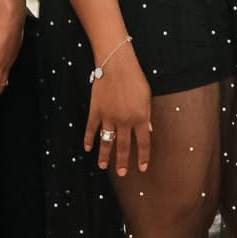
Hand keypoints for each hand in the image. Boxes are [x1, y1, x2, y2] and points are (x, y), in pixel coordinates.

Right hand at [85, 47, 150, 175]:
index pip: (143, 143)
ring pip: (107, 141)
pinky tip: (87, 148)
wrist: (116, 64)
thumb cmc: (135, 78)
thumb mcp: (147, 97)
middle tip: (121, 173)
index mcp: (141, 118)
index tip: (142, 168)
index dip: (143, 157)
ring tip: (102, 166)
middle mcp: (125, 121)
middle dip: (123, 161)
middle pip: (124, 146)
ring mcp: (109, 117)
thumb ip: (147, 115)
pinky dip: (89, 138)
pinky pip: (91, 128)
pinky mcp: (96, 110)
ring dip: (104, 155)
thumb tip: (149, 129)